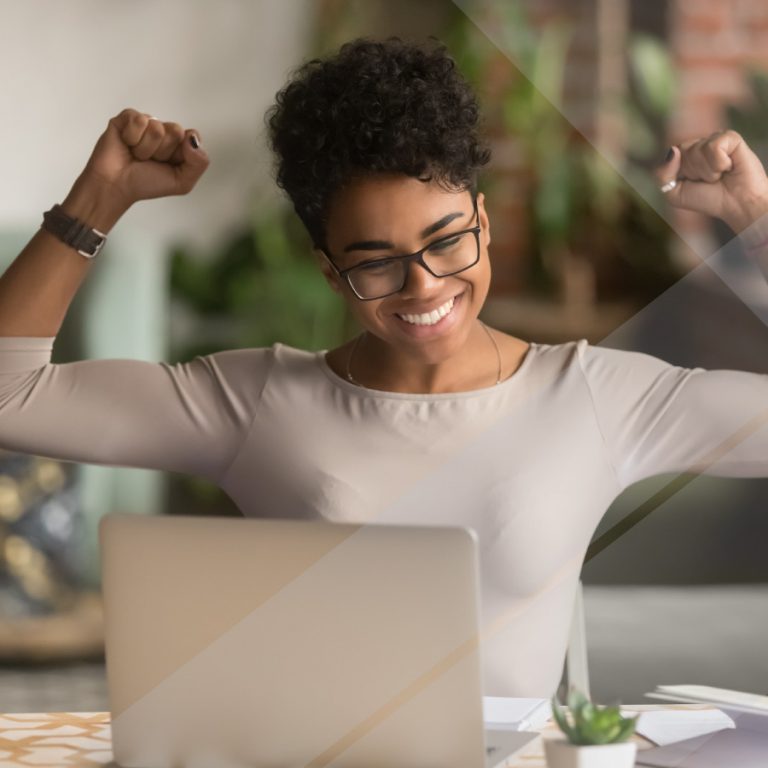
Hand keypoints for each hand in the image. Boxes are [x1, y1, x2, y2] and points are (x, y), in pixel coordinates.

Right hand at [78, 108, 208, 209]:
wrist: (117, 186)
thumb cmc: (146, 183)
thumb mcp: (182, 182)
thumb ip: (199, 162)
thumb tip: (192, 137)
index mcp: (178, 144)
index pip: (192, 136)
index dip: (182, 153)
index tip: (168, 164)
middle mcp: (163, 131)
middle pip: (176, 130)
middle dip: (163, 152)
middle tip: (150, 161)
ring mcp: (146, 123)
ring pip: (157, 128)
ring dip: (146, 149)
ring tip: (137, 156)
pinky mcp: (127, 117)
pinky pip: (139, 120)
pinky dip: (132, 138)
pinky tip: (126, 145)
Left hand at [655, 130, 767, 232]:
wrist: (735, 204)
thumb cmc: (707, 199)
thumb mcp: (674, 194)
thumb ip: (662, 174)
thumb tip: (673, 150)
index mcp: (684, 155)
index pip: (670, 155)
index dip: (679, 173)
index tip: (693, 183)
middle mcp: (699, 144)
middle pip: (681, 151)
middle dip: (693, 171)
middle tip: (709, 180)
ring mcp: (715, 139)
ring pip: (697, 149)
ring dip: (707, 170)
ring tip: (719, 175)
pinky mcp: (730, 138)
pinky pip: (714, 147)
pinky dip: (719, 163)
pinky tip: (729, 167)